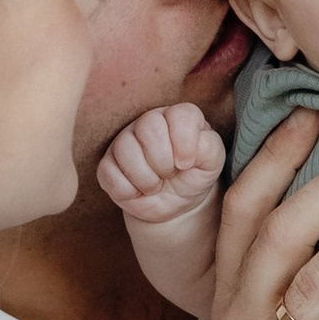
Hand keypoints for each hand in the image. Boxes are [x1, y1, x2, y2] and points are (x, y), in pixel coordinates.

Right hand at [97, 100, 226, 228]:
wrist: (176, 204)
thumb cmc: (194, 176)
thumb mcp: (211, 163)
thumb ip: (209, 148)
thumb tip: (188, 150)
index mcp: (177, 116)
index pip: (180, 115)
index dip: (184, 142)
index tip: (187, 163)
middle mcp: (148, 122)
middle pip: (149, 127)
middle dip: (164, 161)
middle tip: (170, 174)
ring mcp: (123, 142)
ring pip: (126, 149)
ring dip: (147, 178)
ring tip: (156, 184)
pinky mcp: (107, 165)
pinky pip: (110, 174)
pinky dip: (130, 191)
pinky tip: (139, 191)